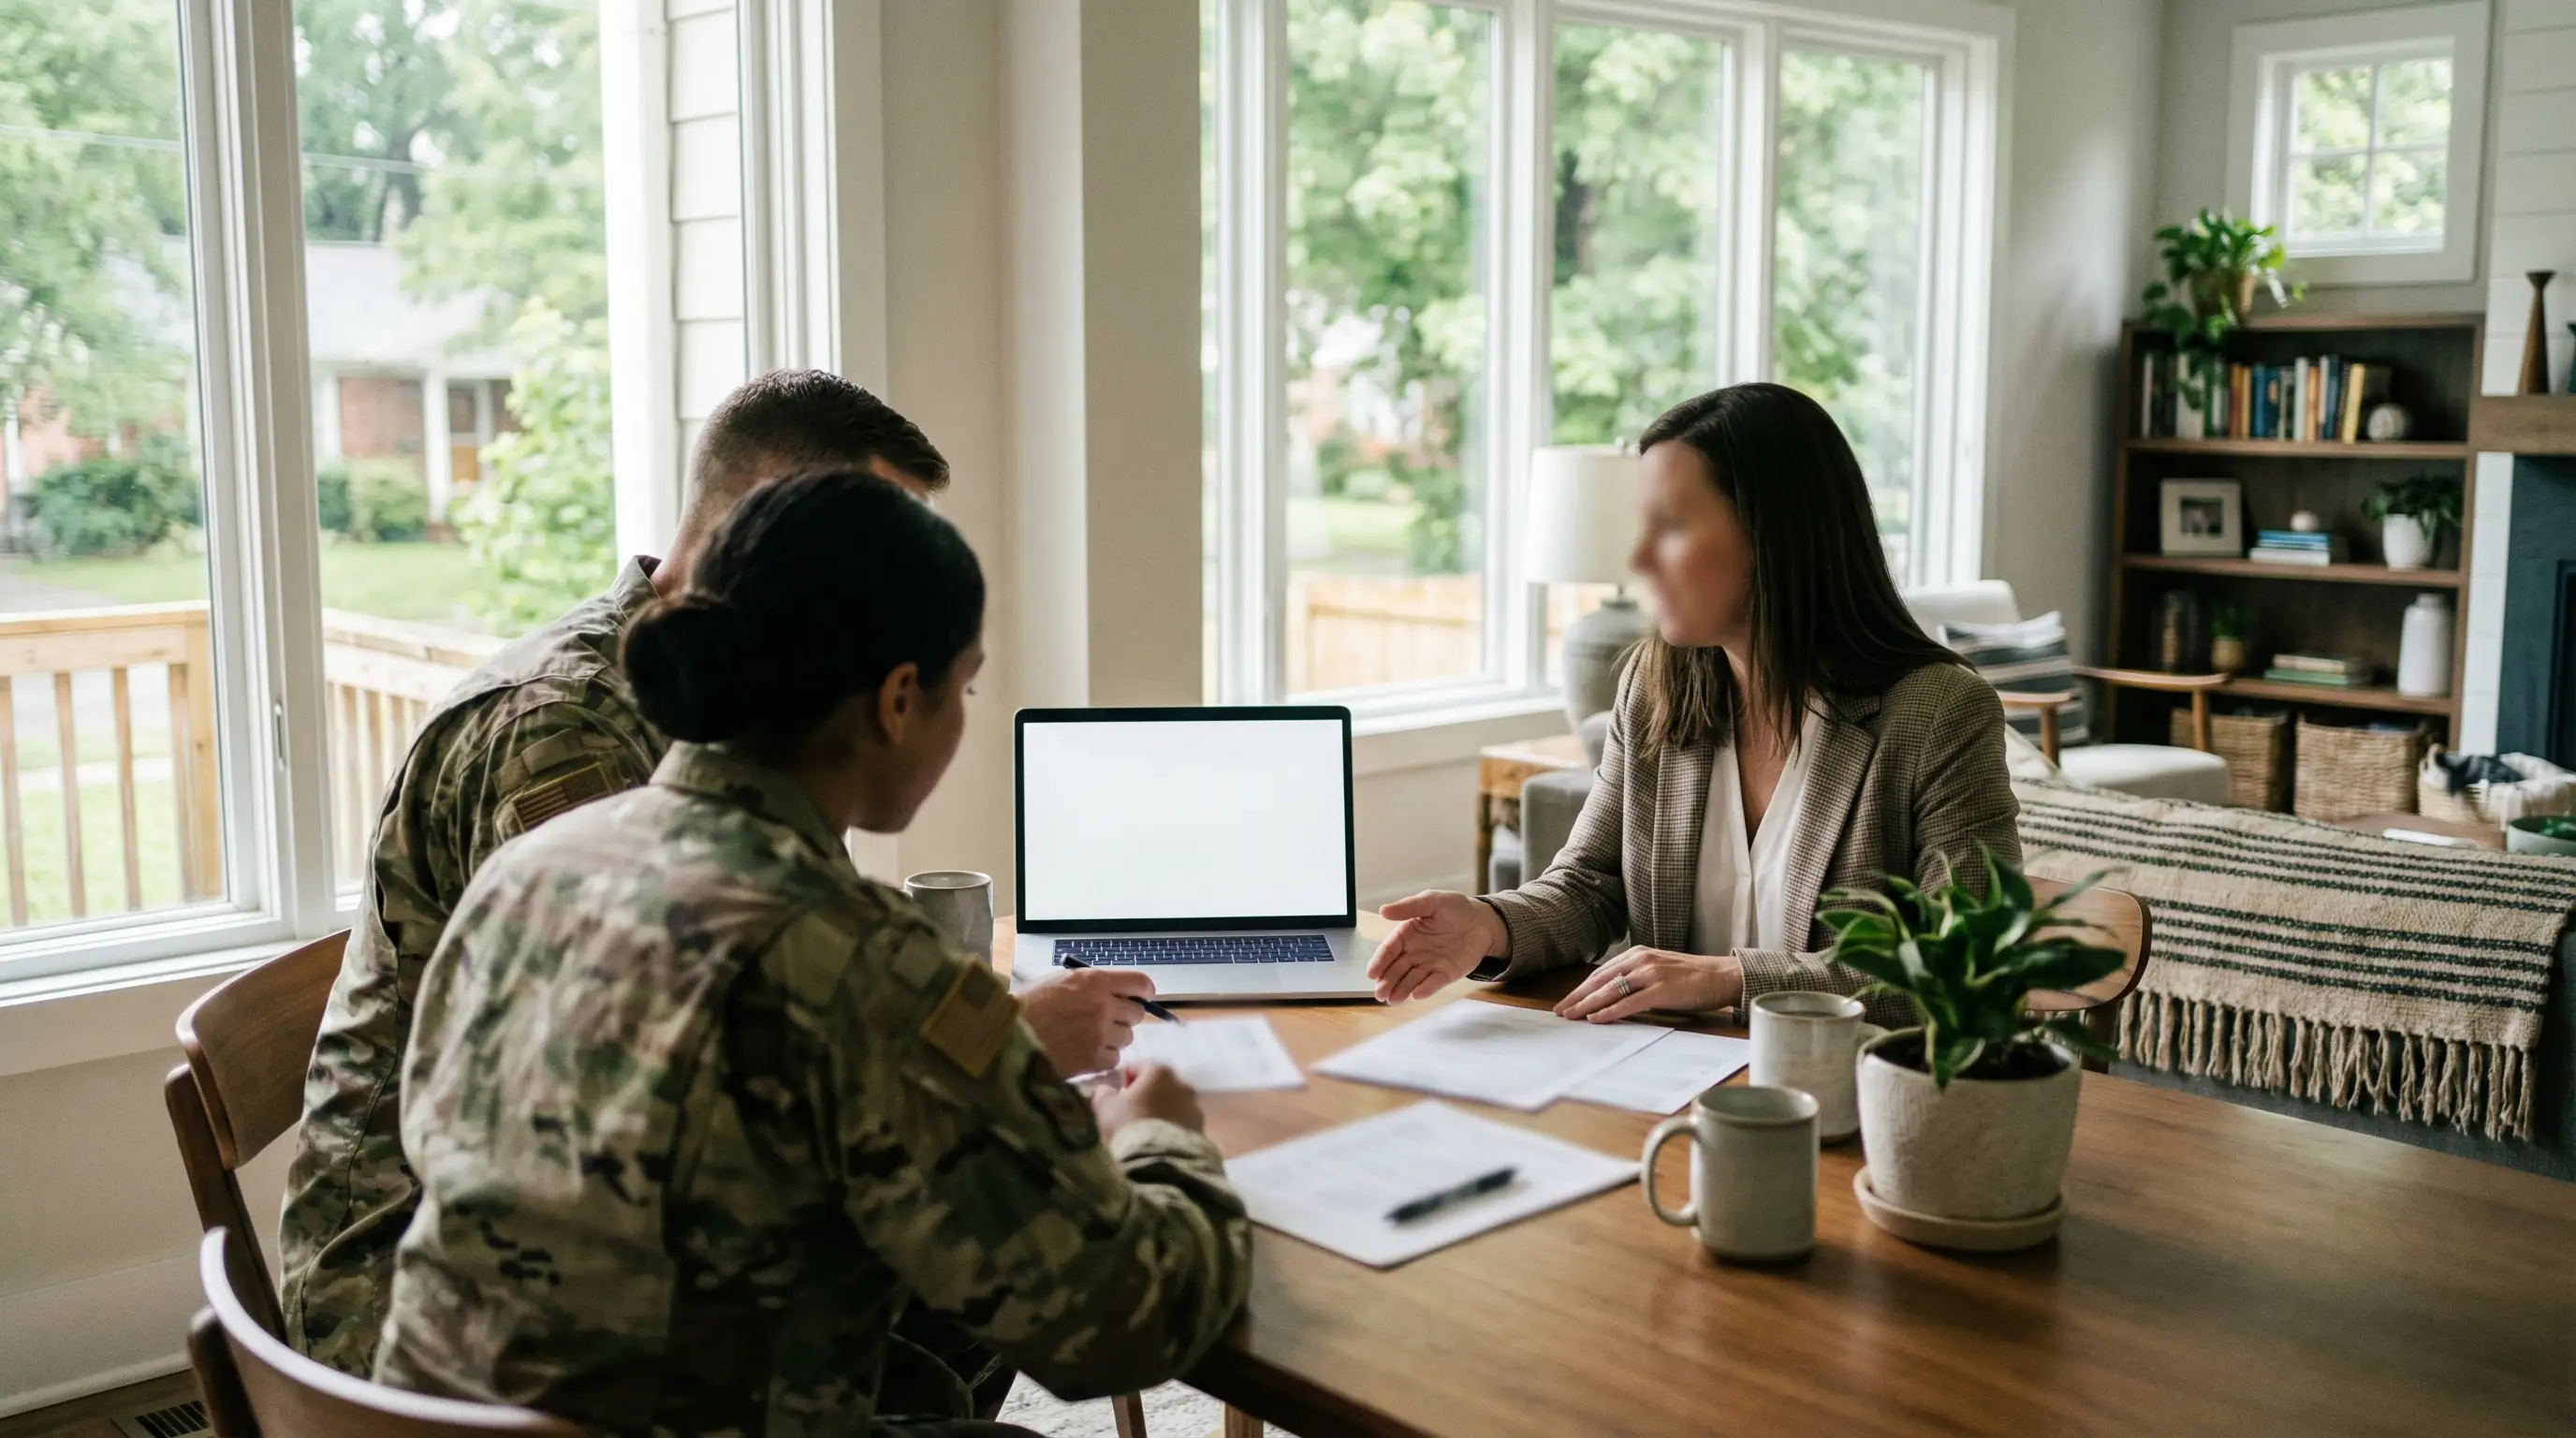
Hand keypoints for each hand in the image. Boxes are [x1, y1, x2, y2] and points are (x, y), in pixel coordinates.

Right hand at [1020, 967, 1154, 1073]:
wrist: (1005, 1035)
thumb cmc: (1027, 1004)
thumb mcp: (1059, 980)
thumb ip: (1091, 984)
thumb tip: (1116, 991)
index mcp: (1095, 981)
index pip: (1140, 983)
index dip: (1142, 992)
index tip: (1138, 997)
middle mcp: (1103, 1006)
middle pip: (1137, 1014)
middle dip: (1124, 1017)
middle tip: (1105, 1021)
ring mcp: (1099, 1035)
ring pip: (1127, 1038)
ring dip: (1113, 1039)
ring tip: (1089, 1038)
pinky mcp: (1093, 1061)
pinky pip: (1114, 1059)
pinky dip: (1103, 1058)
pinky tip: (1084, 1053)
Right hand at [1091, 1062, 1204, 1135]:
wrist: (1158, 1160)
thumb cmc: (1129, 1125)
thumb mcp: (1105, 1107)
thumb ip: (1103, 1092)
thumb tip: (1106, 1090)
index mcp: (1160, 1071)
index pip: (1138, 1067)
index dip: (1123, 1081)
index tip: (1116, 1098)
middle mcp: (1183, 1084)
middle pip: (1159, 1086)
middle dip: (1146, 1096)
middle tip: (1130, 1115)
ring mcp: (1195, 1107)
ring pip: (1173, 1105)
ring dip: (1161, 1112)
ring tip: (1146, 1131)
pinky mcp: (1201, 1129)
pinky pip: (1181, 1124)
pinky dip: (1172, 1128)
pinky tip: (1160, 1142)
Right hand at [1367, 891, 1508, 1002]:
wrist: (1483, 921)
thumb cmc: (1455, 908)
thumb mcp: (1432, 901)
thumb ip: (1408, 906)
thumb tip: (1383, 910)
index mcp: (1407, 934)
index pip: (1389, 950)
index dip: (1379, 961)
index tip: (1371, 973)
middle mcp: (1415, 952)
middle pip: (1397, 969)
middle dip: (1387, 982)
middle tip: (1379, 994)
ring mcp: (1429, 965)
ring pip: (1411, 980)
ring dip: (1401, 990)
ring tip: (1392, 1000)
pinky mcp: (1445, 974)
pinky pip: (1433, 983)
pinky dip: (1425, 989)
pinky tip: (1416, 995)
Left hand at [1556, 947, 1742, 1022]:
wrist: (1722, 976)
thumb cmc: (1693, 978)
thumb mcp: (1659, 971)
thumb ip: (1637, 980)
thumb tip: (1613, 997)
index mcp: (1638, 954)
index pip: (1601, 973)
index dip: (1581, 988)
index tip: (1566, 1000)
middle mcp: (1641, 960)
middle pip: (1600, 980)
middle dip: (1577, 997)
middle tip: (1559, 1011)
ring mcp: (1651, 973)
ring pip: (1610, 990)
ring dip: (1586, 1004)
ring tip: (1570, 1016)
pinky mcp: (1662, 989)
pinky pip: (1629, 1002)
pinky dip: (1609, 1011)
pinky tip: (1595, 1019)